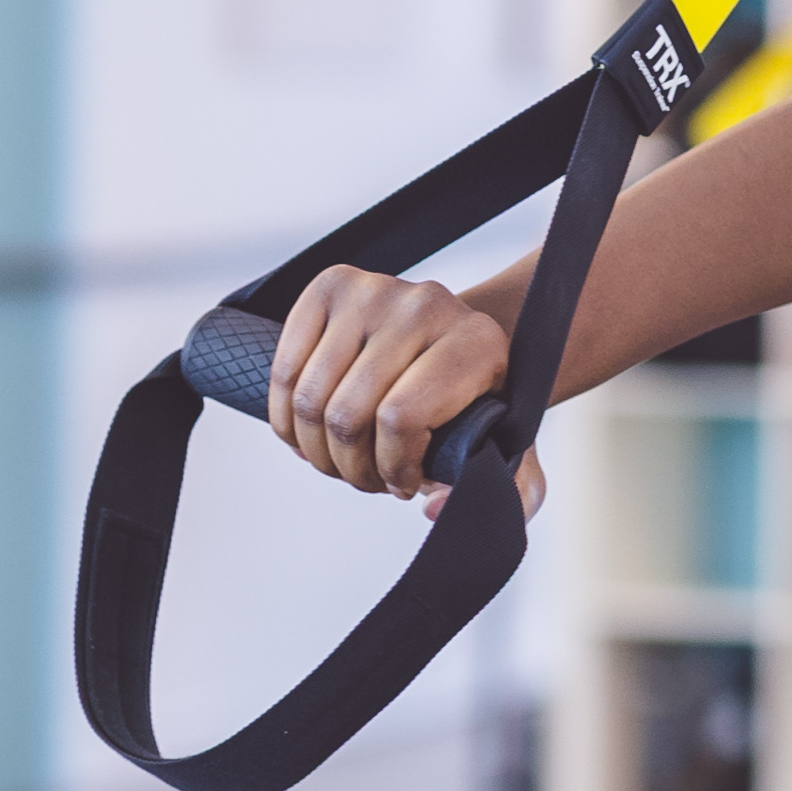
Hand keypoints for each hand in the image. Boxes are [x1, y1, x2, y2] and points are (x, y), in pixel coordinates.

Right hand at [272, 266, 548, 513]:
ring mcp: (374, 289)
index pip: (400, 419)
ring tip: (342, 460)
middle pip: (348, 412)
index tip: (404, 483)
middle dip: (351, 467)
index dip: (392, 467)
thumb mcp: (505, 450)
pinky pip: (284, 370)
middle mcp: (426, 306)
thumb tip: (434, 505)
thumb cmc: (472, 402)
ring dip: (317, 450)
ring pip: (310, 398)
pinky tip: (310, 434)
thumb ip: (507, 493)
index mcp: (476, 343)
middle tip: (366, 478)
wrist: (452, 341)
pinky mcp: (331, 285)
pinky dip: (287, 418)